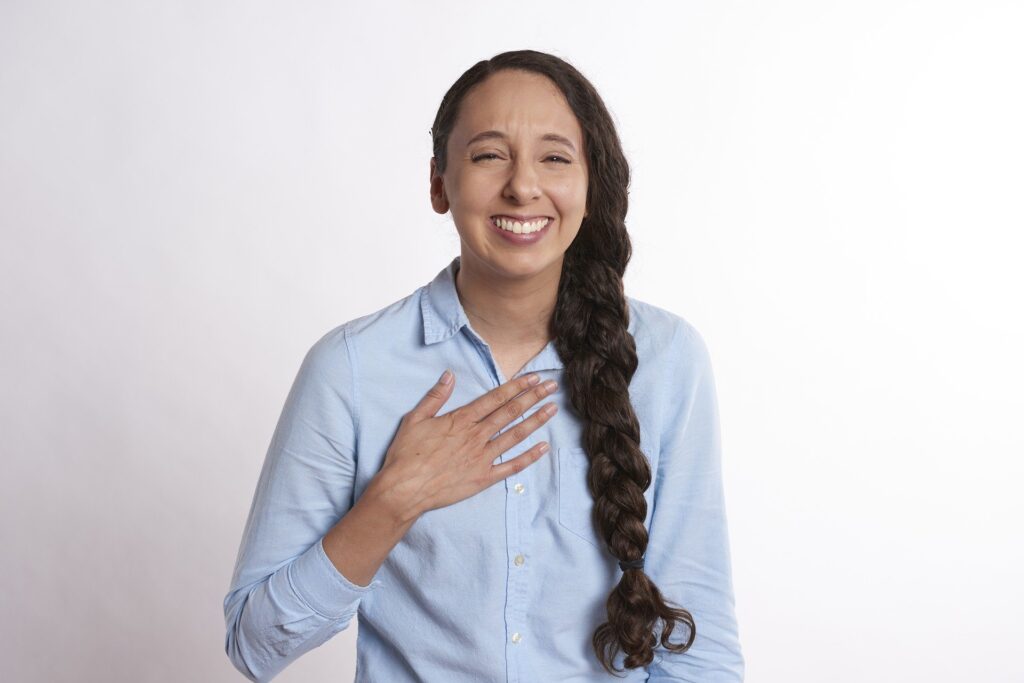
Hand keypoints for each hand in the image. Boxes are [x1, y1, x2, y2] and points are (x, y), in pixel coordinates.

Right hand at [376, 370, 558, 518]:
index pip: (495, 398)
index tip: (534, 378)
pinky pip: (511, 466)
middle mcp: (476, 436)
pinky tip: (543, 448)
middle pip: (510, 413)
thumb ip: (435, 397)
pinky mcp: (482, 478)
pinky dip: (528, 457)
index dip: (517, 386)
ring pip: (515, 435)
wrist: (404, 489)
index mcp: (461, 420)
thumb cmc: (406, 454)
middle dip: (533, 398)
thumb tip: (449, 375)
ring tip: (552, 409)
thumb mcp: (415, 419)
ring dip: (535, 421)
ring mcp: (482, 457)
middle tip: (551, 387)